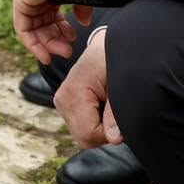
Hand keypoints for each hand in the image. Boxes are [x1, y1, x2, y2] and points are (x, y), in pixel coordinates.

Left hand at [11, 0, 82, 64]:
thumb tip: (84, 22)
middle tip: (68, 51)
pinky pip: (24, 31)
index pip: (53, 16)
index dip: (62, 30)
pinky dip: (34, 45)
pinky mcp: (20, 5)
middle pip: (44, 25)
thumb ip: (82, 9)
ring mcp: (27, 0)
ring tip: (63, 52)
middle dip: (56, 40)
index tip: (72, 39)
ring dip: (48, 45)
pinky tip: (45, 55)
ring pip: (35, 30)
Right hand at [54, 28, 120, 148]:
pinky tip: (103, 106)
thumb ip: (116, 112)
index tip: (121, 118)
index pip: (88, 133)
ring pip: (82, 135)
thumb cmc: (115, 58)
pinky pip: (81, 126)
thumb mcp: (121, 82)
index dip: (109, 134)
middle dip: (105, 132)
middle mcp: (63, 98)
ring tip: (110, 105)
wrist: (105, 45)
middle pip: (84, 138)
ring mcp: (62, 101)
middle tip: (117, 112)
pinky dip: (95, 122)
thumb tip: (114, 138)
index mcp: (74, 92)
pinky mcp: (65, 104)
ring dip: (100, 128)